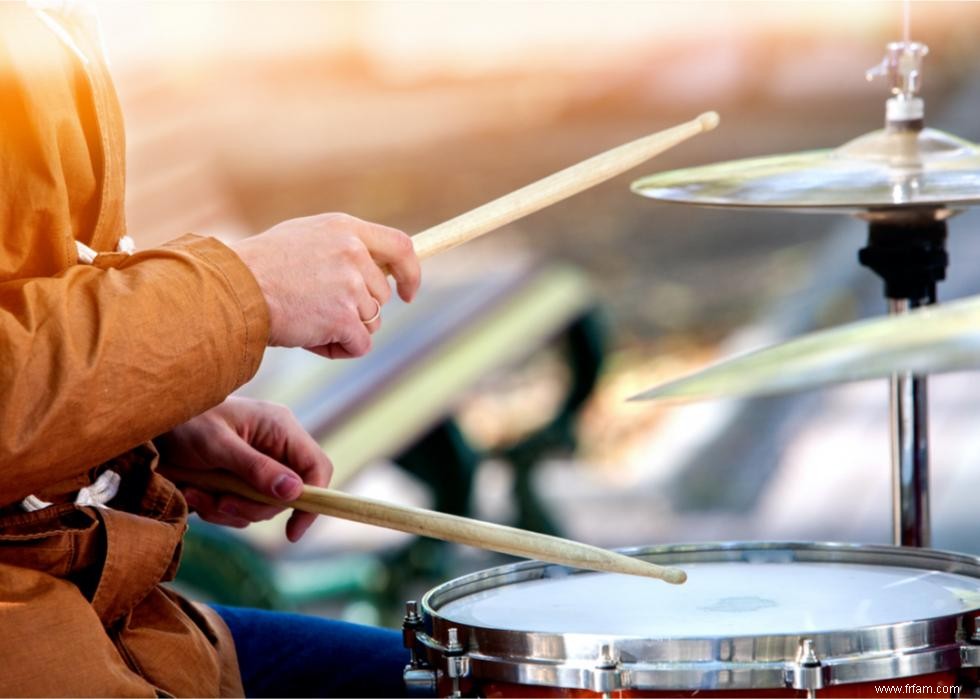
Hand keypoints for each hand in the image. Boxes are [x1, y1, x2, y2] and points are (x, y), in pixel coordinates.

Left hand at [157, 397, 331, 541]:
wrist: (152, 425)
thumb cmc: (185, 422)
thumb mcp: (218, 445)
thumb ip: (256, 468)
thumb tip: (294, 493)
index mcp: (281, 429)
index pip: (317, 468)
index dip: (314, 499)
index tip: (294, 530)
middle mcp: (275, 449)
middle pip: (288, 496)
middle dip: (253, 506)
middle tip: (222, 503)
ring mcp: (258, 467)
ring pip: (262, 508)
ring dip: (229, 509)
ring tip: (198, 493)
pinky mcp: (239, 482)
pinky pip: (241, 510)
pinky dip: (217, 510)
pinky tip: (195, 493)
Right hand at [232, 213, 420, 358]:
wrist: (232, 290)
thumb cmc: (259, 268)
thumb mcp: (304, 238)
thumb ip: (341, 247)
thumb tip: (372, 267)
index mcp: (345, 228)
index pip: (401, 246)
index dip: (411, 273)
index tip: (407, 294)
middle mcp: (353, 252)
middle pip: (381, 296)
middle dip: (356, 311)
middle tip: (316, 310)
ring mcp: (350, 284)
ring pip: (371, 322)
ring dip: (344, 330)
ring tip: (306, 321)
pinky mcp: (343, 316)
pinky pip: (360, 345)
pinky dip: (339, 349)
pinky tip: (310, 339)